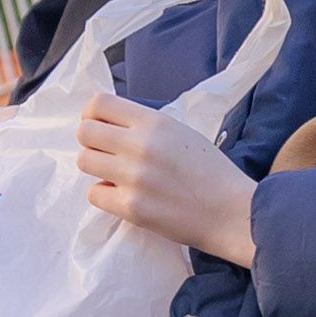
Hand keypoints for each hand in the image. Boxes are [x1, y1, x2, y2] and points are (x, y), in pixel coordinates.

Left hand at [74, 94, 258, 266]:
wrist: (231, 212)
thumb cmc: (211, 172)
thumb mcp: (181, 132)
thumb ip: (146, 125)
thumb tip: (109, 124)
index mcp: (154, 122)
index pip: (99, 104)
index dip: (92, 114)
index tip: (100, 125)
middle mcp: (140, 145)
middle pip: (85, 132)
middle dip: (92, 142)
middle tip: (108, 153)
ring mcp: (133, 177)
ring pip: (84, 161)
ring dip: (97, 167)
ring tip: (117, 175)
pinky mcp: (131, 207)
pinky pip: (94, 193)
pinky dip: (106, 194)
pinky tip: (125, 195)